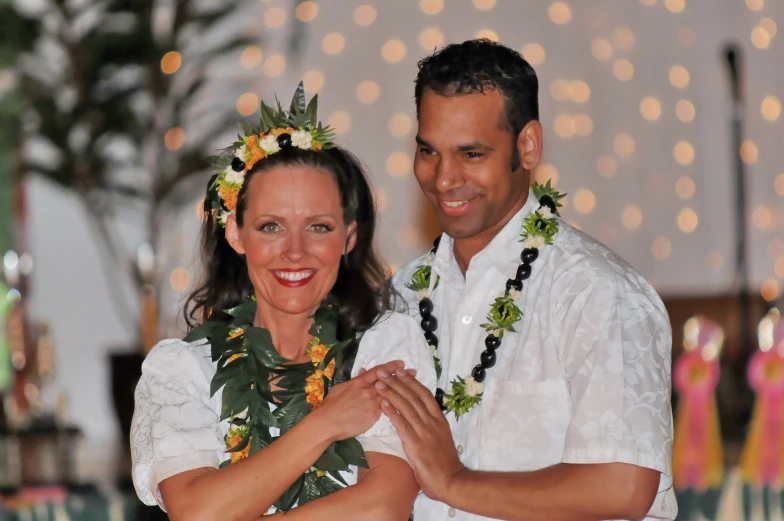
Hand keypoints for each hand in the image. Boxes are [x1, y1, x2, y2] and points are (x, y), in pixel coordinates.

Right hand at [313, 360, 406, 441]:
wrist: (327, 423)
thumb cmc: (331, 405)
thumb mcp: (341, 388)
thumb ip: (355, 380)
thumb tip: (363, 371)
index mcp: (359, 382)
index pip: (378, 372)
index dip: (390, 367)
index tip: (401, 363)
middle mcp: (367, 391)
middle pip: (388, 382)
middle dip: (401, 377)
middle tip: (413, 372)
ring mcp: (372, 404)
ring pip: (389, 396)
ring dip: (402, 390)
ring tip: (413, 387)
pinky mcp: (373, 416)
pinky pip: (386, 410)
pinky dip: (394, 406)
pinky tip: (404, 404)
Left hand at [376, 369, 465, 502]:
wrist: (450, 480)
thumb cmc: (444, 461)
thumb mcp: (441, 436)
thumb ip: (431, 424)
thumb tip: (420, 412)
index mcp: (438, 418)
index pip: (424, 394)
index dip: (411, 381)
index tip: (400, 371)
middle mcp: (432, 421)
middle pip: (413, 396)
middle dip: (397, 382)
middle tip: (384, 371)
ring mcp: (424, 431)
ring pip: (406, 407)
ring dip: (391, 393)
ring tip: (379, 383)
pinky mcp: (415, 444)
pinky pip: (402, 424)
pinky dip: (392, 413)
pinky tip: (383, 404)